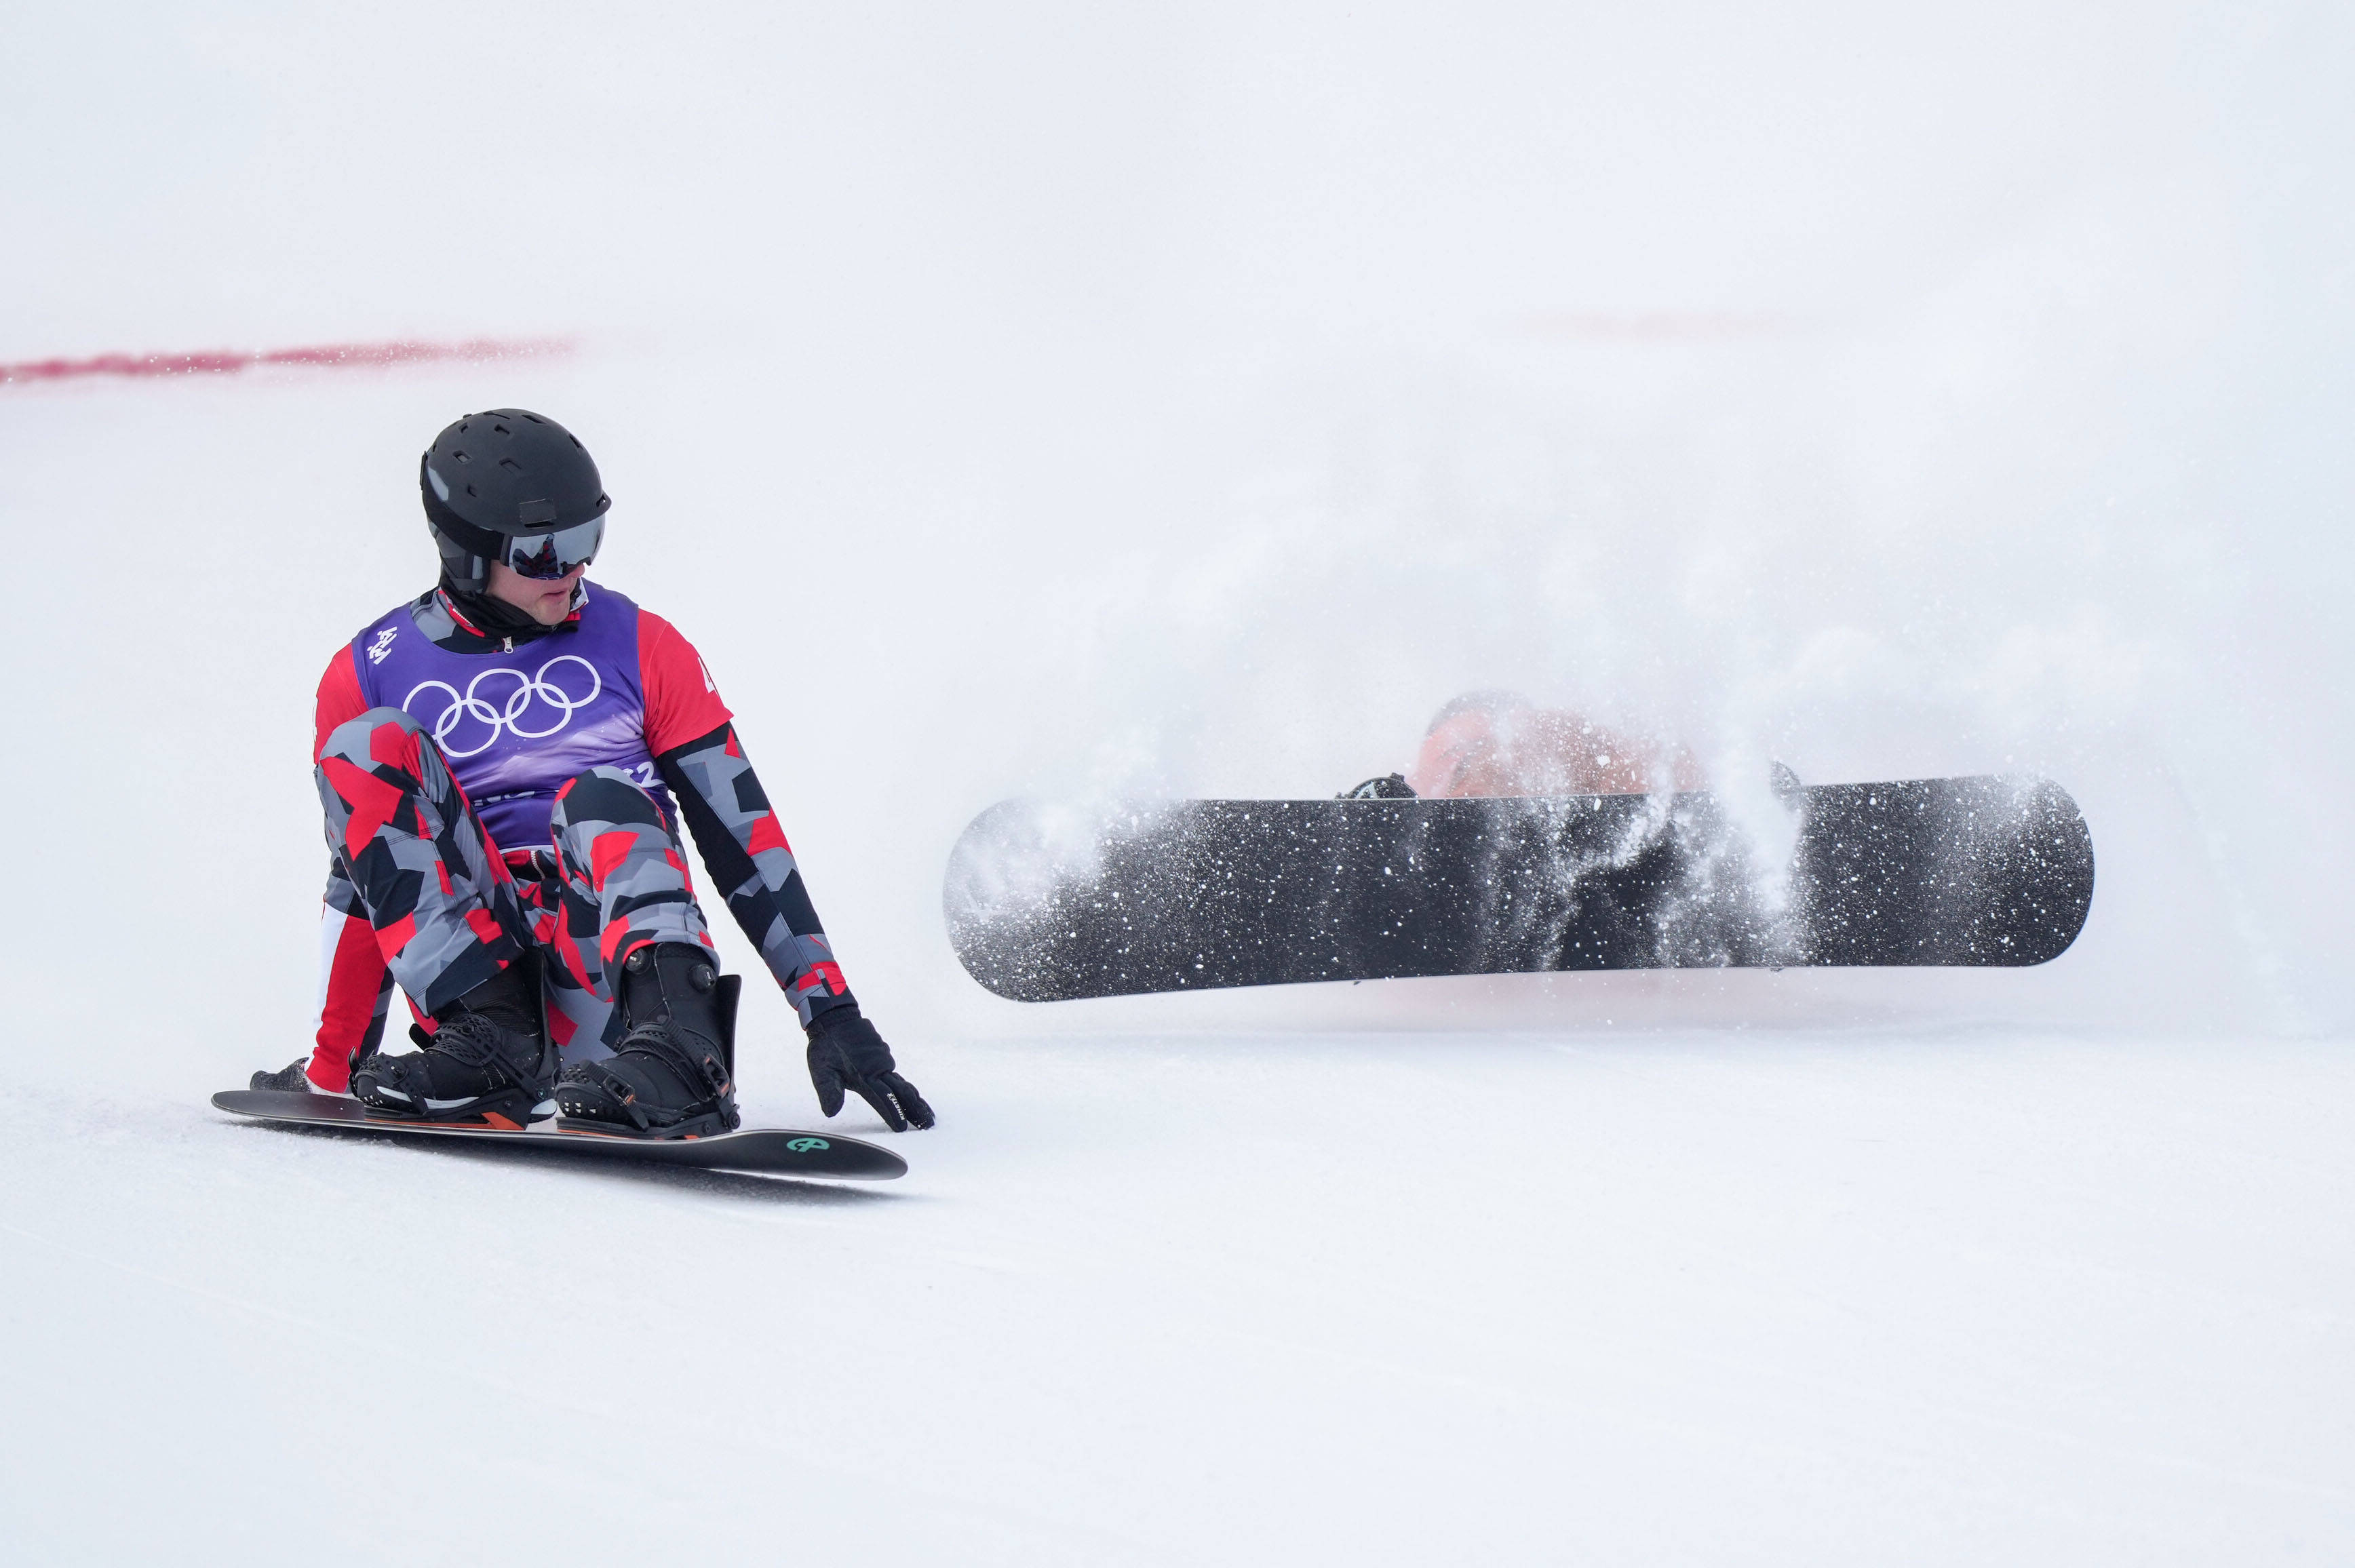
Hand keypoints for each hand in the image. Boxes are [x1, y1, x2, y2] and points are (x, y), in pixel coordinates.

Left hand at [805, 1009, 934, 1130]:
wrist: (835, 1017)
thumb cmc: (826, 1046)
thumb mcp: (821, 1070)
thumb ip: (828, 1091)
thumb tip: (831, 1112)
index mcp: (865, 1074)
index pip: (883, 1098)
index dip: (893, 1113)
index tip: (903, 1127)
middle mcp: (879, 1068)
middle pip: (902, 1092)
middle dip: (916, 1109)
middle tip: (929, 1124)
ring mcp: (884, 1061)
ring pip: (903, 1085)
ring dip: (916, 1101)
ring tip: (927, 1116)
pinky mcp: (884, 1057)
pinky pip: (898, 1077)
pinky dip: (908, 1089)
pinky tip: (912, 1096)